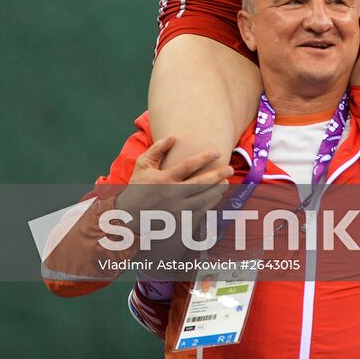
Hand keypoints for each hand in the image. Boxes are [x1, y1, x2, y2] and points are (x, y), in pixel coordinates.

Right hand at [118, 136, 232, 225]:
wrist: (129, 217)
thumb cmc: (137, 187)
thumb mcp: (143, 164)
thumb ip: (157, 149)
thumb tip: (173, 136)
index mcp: (164, 179)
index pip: (188, 166)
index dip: (203, 158)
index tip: (217, 151)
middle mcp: (172, 195)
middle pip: (200, 184)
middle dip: (217, 175)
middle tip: (230, 169)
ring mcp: (176, 210)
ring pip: (203, 200)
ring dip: (216, 191)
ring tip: (225, 182)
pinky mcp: (178, 222)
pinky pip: (199, 213)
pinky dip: (209, 205)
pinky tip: (215, 197)